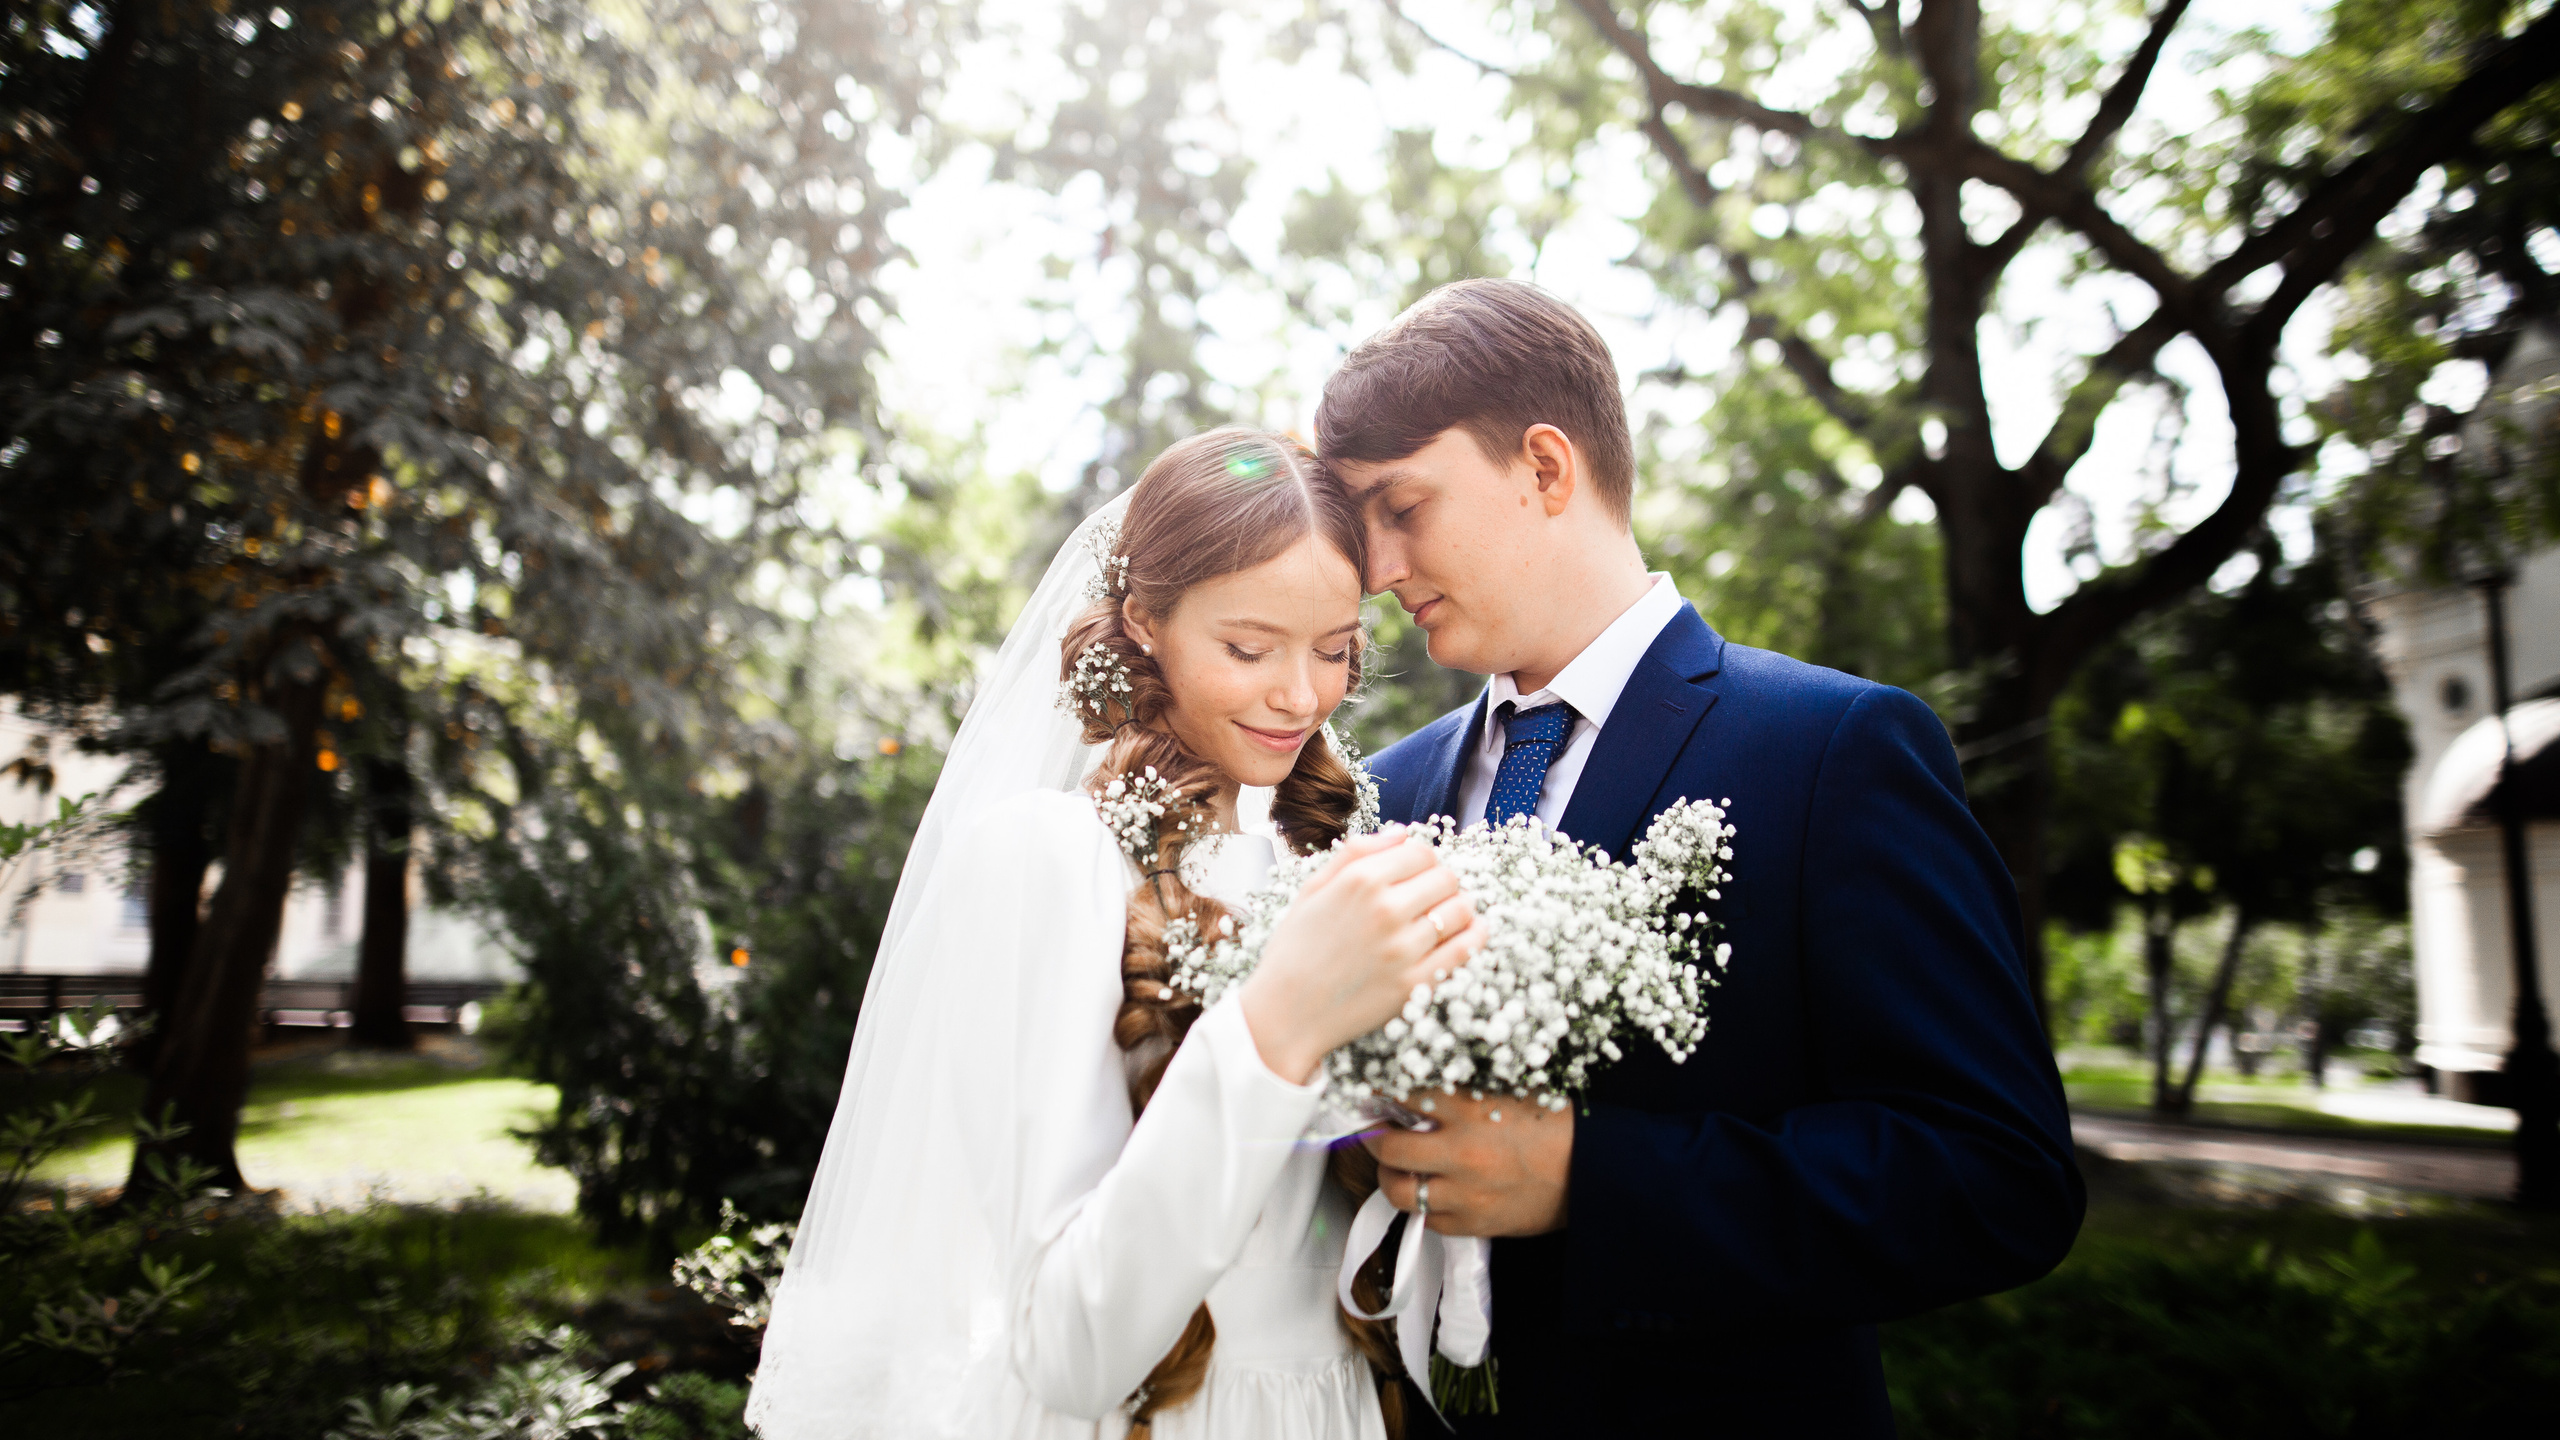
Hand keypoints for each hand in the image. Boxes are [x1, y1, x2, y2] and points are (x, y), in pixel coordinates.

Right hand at [1239, 828, 1485, 1083]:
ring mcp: (1403, 948)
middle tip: (1432, 896)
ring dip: (1461, 908)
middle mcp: (1385, 909)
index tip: (1418, 873)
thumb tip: (1402, 833)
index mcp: (1359, 880)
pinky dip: (1474, 937)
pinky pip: (1465, 950)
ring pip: (1461, 910)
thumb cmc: (1295, 949)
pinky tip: (1468, 933)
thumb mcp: (1313, 889)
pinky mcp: (1415, 984)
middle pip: (1446, 878)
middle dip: (1443, 883)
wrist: (1285, 1013)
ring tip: (1448, 915)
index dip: (1424, 860)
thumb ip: (1355, 852)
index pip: (1421, 852)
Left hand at [1364, 1090, 1571, 1236]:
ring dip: (1390, 1176)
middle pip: (1387, 1147)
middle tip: (1374, 1130)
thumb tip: (1419, 1089)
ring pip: (1399, 1190)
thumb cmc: (1556, 1129)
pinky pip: (1428, 1221)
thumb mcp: (1509, 1093)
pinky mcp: (1474, 1224)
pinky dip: (1424, 1206)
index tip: (1372, 1091)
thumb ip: (1464, 1092)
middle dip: (1373, 1137)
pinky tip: (1432, 1191)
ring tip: (1397, 1166)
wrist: (1594, 1174)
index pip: (1404, 1095)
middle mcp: (1461, 1152)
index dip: (1380, 1092)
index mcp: (1471, 1110)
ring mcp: (1465, 1193)